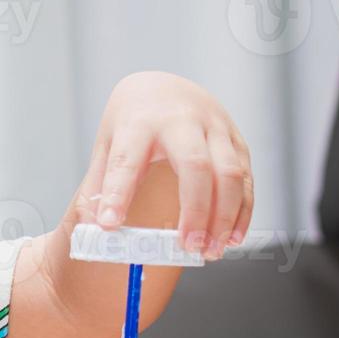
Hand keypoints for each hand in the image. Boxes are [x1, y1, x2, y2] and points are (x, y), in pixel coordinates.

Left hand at [74, 70, 253, 258]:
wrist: (163, 86)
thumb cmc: (134, 121)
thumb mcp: (108, 143)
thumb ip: (100, 184)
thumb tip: (91, 228)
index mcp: (139, 121)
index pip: (128, 160)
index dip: (118, 194)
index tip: (110, 225)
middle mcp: (181, 120)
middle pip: (195, 165)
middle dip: (196, 210)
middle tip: (188, 247)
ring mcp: (214, 127)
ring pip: (230, 173)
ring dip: (225, 217)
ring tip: (211, 250)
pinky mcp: (236, 139)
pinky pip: (247, 178)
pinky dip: (243, 212)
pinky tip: (232, 237)